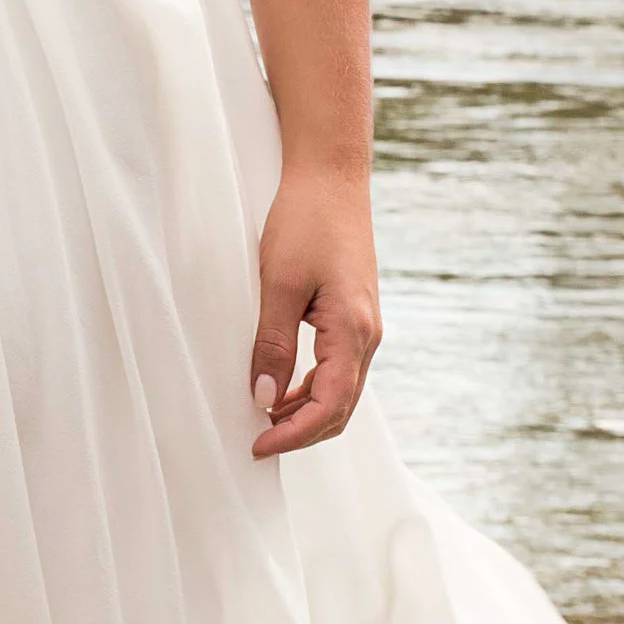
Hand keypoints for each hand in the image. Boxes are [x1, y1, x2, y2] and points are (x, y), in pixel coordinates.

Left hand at [250, 165, 379, 456]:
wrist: (330, 178)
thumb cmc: (305, 222)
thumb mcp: (279, 284)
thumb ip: (272, 344)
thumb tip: (263, 398)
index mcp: (353, 332)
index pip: (328, 407)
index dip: (293, 435)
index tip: (256, 446)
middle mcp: (367, 336)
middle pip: (340, 409)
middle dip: (300, 433)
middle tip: (256, 443)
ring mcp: (364, 327)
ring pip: (340, 392)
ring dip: (305, 413)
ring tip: (263, 420)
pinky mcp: (353, 316)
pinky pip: (337, 369)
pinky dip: (311, 389)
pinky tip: (281, 389)